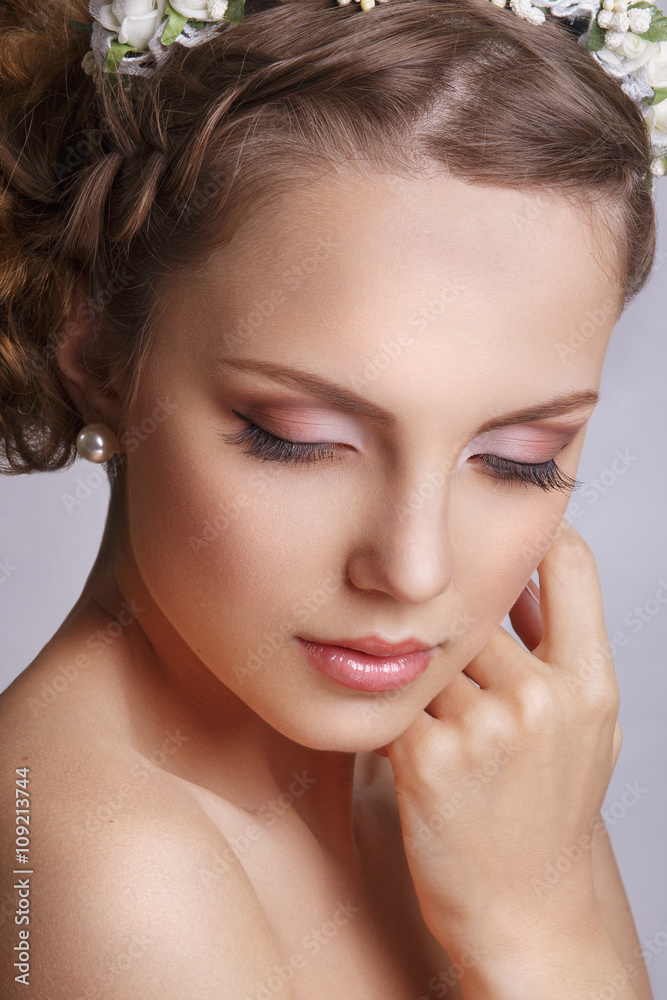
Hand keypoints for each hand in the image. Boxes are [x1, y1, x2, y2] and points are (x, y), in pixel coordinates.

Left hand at [375, 519, 622, 961]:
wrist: (524, 914)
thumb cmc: (549, 816)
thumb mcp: (587, 730)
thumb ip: (559, 648)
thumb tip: (520, 576)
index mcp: (589, 685)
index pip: (567, 563)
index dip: (533, 538)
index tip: (499, 538)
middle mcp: (541, 699)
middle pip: (477, 606)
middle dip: (457, 626)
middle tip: (448, 654)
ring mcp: (483, 729)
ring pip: (430, 650)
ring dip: (423, 672)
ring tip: (436, 712)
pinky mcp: (425, 758)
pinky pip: (396, 697)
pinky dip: (394, 708)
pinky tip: (410, 736)